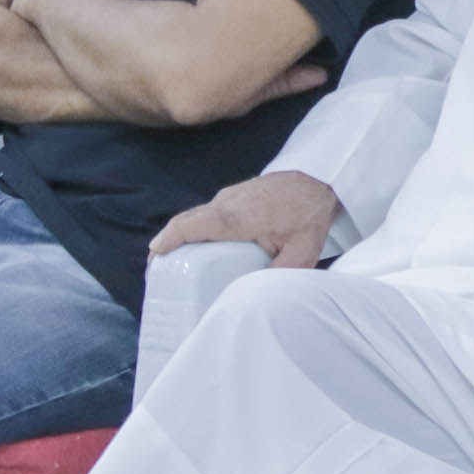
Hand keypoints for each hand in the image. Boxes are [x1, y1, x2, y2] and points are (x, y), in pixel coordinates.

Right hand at [150, 169, 340, 262]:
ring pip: (194, 216)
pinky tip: (197, 247)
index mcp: (236, 217)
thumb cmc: (309, 213)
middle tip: (155, 269)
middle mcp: (226, 203)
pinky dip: (194, 229)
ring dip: (179, 236)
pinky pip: (205, 213)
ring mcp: (227, 196)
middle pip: (185, 221)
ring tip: (170, 262)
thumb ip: (281, 274)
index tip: (155, 254)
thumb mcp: (302, 251)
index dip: (169, 239)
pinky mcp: (232, 196)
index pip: (191, 225)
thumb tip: (258, 295)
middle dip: (165, 243)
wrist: (318, 178)